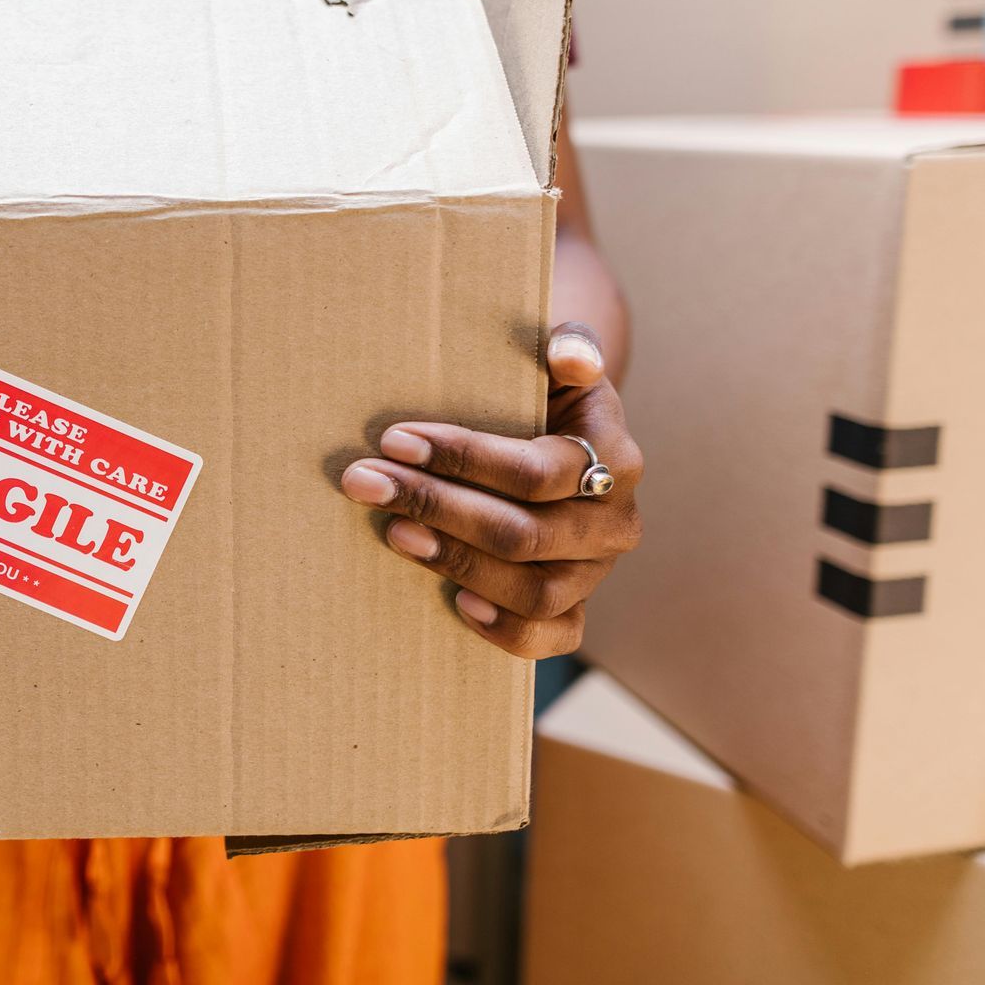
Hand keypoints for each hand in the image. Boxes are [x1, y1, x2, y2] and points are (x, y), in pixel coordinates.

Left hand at [338, 322, 642, 658]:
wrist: (562, 437)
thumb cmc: (544, 393)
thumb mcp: (557, 359)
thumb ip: (565, 347)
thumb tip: (569, 356)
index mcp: (615, 459)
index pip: (536, 471)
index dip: (464, 457)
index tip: (393, 439)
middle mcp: (616, 522)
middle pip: (525, 534)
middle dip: (437, 506)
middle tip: (369, 485)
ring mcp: (597, 571)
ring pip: (535, 590)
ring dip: (457, 563)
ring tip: (395, 532)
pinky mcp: (578, 607)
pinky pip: (554, 636)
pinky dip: (505, 629)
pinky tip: (455, 603)